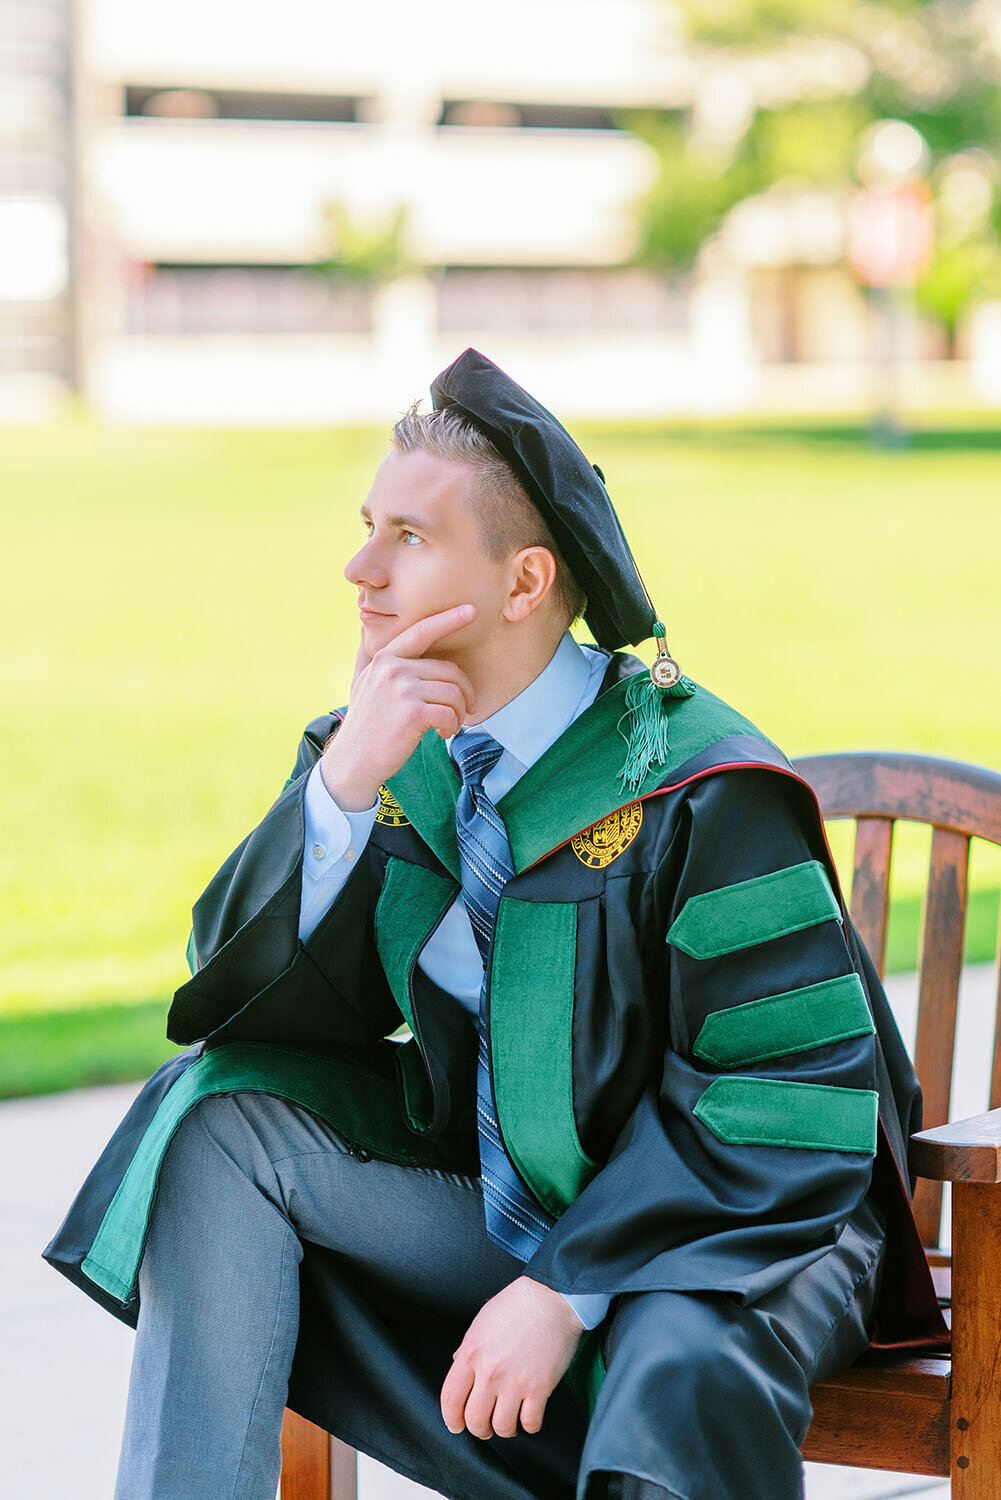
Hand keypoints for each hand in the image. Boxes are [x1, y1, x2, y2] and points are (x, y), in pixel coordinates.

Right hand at [321, 604, 477, 809]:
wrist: (353, 761)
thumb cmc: (365, 725)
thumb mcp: (363, 682)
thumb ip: (372, 659)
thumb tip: (365, 628)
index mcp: (384, 658)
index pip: (421, 632)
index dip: (448, 620)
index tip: (470, 611)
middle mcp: (393, 668)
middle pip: (449, 671)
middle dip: (464, 693)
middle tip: (465, 710)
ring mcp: (402, 689)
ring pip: (453, 693)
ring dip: (459, 714)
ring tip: (450, 725)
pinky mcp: (412, 712)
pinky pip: (449, 713)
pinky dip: (453, 726)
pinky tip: (443, 734)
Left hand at [440, 1276, 584, 1440]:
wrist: (552, 1298)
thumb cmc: (516, 1305)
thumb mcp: (481, 1323)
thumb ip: (468, 1348)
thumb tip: (458, 1364)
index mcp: (471, 1353)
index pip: (450, 1399)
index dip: (451, 1419)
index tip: (456, 1425)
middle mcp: (490, 1372)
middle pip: (475, 1420)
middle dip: (479, 1429)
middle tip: (485, 1427)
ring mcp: (515, 1382)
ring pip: (502, 1428)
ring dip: (504, 1430)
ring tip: (509, 1422)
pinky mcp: (540, 1388)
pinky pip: (530, 1423)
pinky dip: (529, 1426)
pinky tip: (530, 1416)